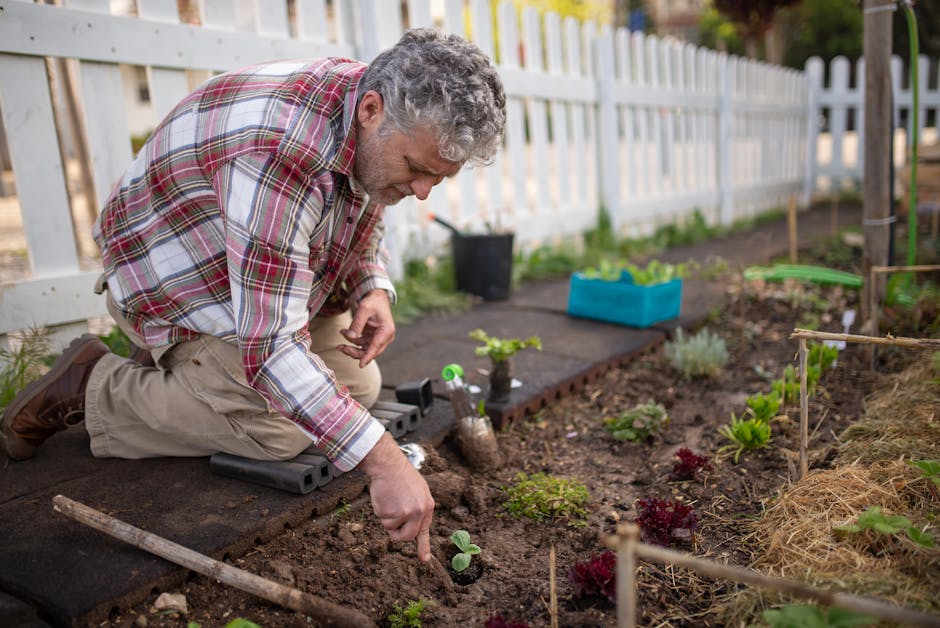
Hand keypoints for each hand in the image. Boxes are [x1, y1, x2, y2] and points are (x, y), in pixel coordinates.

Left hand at [338, 289, 394, 366]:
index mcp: (386, 331)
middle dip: (355, 352)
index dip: (367, 356)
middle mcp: (384, 338)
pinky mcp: (372, 339)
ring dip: (352, 349)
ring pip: (365, 351)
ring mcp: (378, 339)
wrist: (377, 298)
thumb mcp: (363, 309)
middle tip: (341, 348)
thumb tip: (349, 337)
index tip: (361, 365)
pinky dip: (352, 342)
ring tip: (339, 345)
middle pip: (370, 352)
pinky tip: (344, 333)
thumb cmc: (373, 302)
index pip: (376, 347)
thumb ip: (357, 323)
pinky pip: (361, 345)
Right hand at [358, 432, 434, 560]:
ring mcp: (407, 513)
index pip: (425, 530)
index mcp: (427, 505)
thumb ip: (417, 508)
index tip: (425, 559)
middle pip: (407, 536)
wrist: (389, 464)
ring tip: (389, 499)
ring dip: (386, 517)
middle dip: (397, 534)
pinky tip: (384, 497)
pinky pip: (383, 521)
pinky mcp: (393, 512)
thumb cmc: (400, 476)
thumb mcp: (417, 491)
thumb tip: (413, 525)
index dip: (423, 546)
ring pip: (391, 528)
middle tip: (392, 522)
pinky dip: (380, 511)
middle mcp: (420, 511)